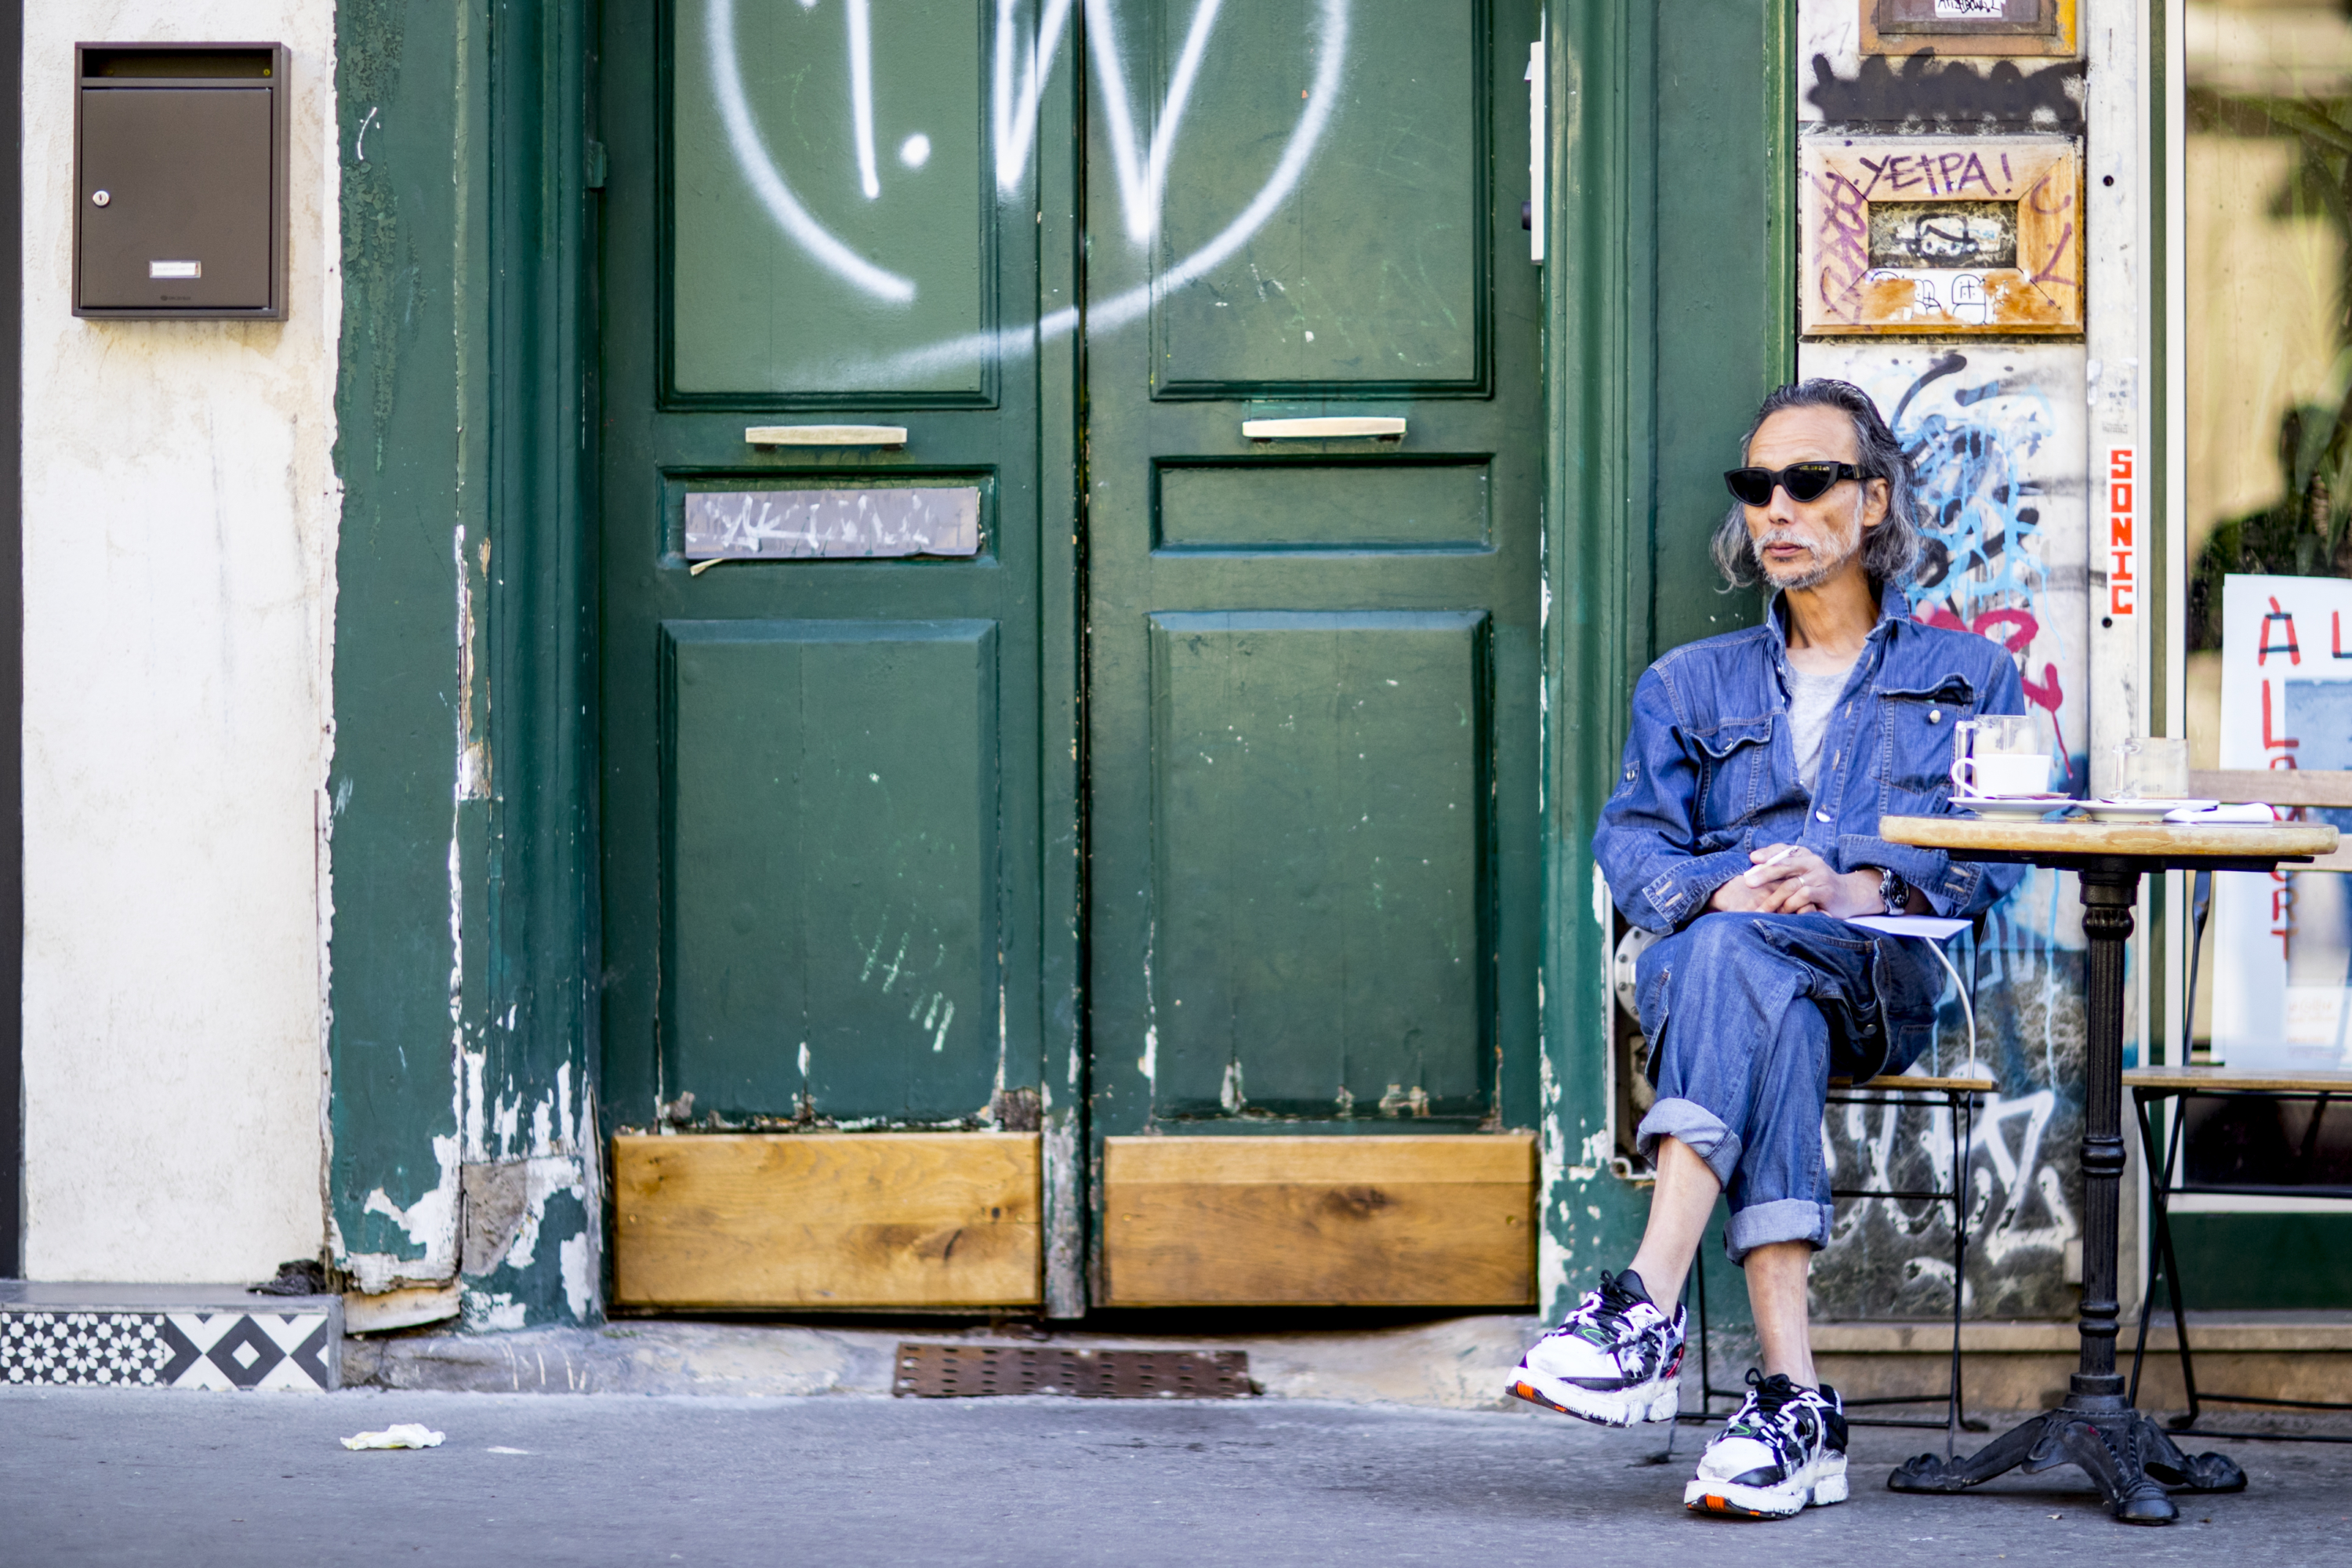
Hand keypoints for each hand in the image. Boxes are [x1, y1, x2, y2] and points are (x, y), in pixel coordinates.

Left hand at [1711, 844, 1884, 917]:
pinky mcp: (1826, 892)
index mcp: (1804, 855)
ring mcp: (1820, 876)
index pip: (1784, 850)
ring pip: (1791, 884)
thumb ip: (1782, 869)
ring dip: (1774, 898)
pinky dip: (1791, 904)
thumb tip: (1753, 866)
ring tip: (1761, 909)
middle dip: (1764, 873)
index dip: (1768, 853)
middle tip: (1747, 882)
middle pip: (1785, 865)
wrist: (1850, 894)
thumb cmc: (1818, 884)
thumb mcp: (1802, 873)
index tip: (1752, 858)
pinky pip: (1805, 896)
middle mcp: (1812, 862)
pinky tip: (1783, 912)